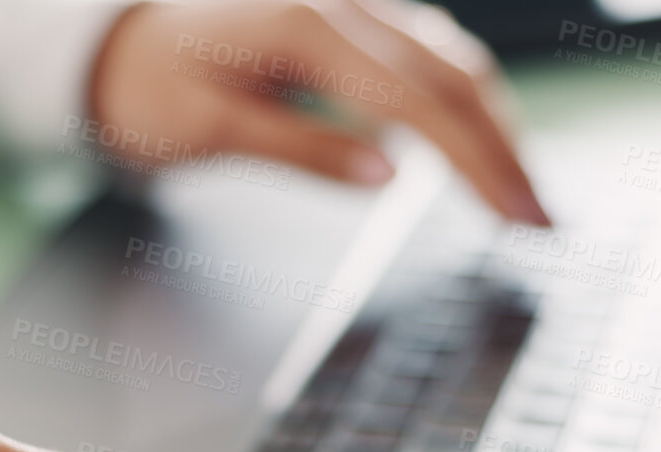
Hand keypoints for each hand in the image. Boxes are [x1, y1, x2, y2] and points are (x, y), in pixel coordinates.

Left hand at [88, 0, 547, 222]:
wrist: (116, 45)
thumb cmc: (149, 89)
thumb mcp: (204, 130)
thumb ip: (298, 150)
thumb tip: (387, 178)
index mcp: (307, 27)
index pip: (418, 102)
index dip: (478, 162)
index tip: (518, 216)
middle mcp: (344, 5)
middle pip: (455, 75)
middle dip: (507, 150)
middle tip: (544, 221)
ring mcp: (355, 9)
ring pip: (453, 59)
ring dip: (497, 125)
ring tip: (522, 195)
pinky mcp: (357, 24)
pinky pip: (429, 56)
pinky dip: (465, 104)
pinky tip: (478, 150)